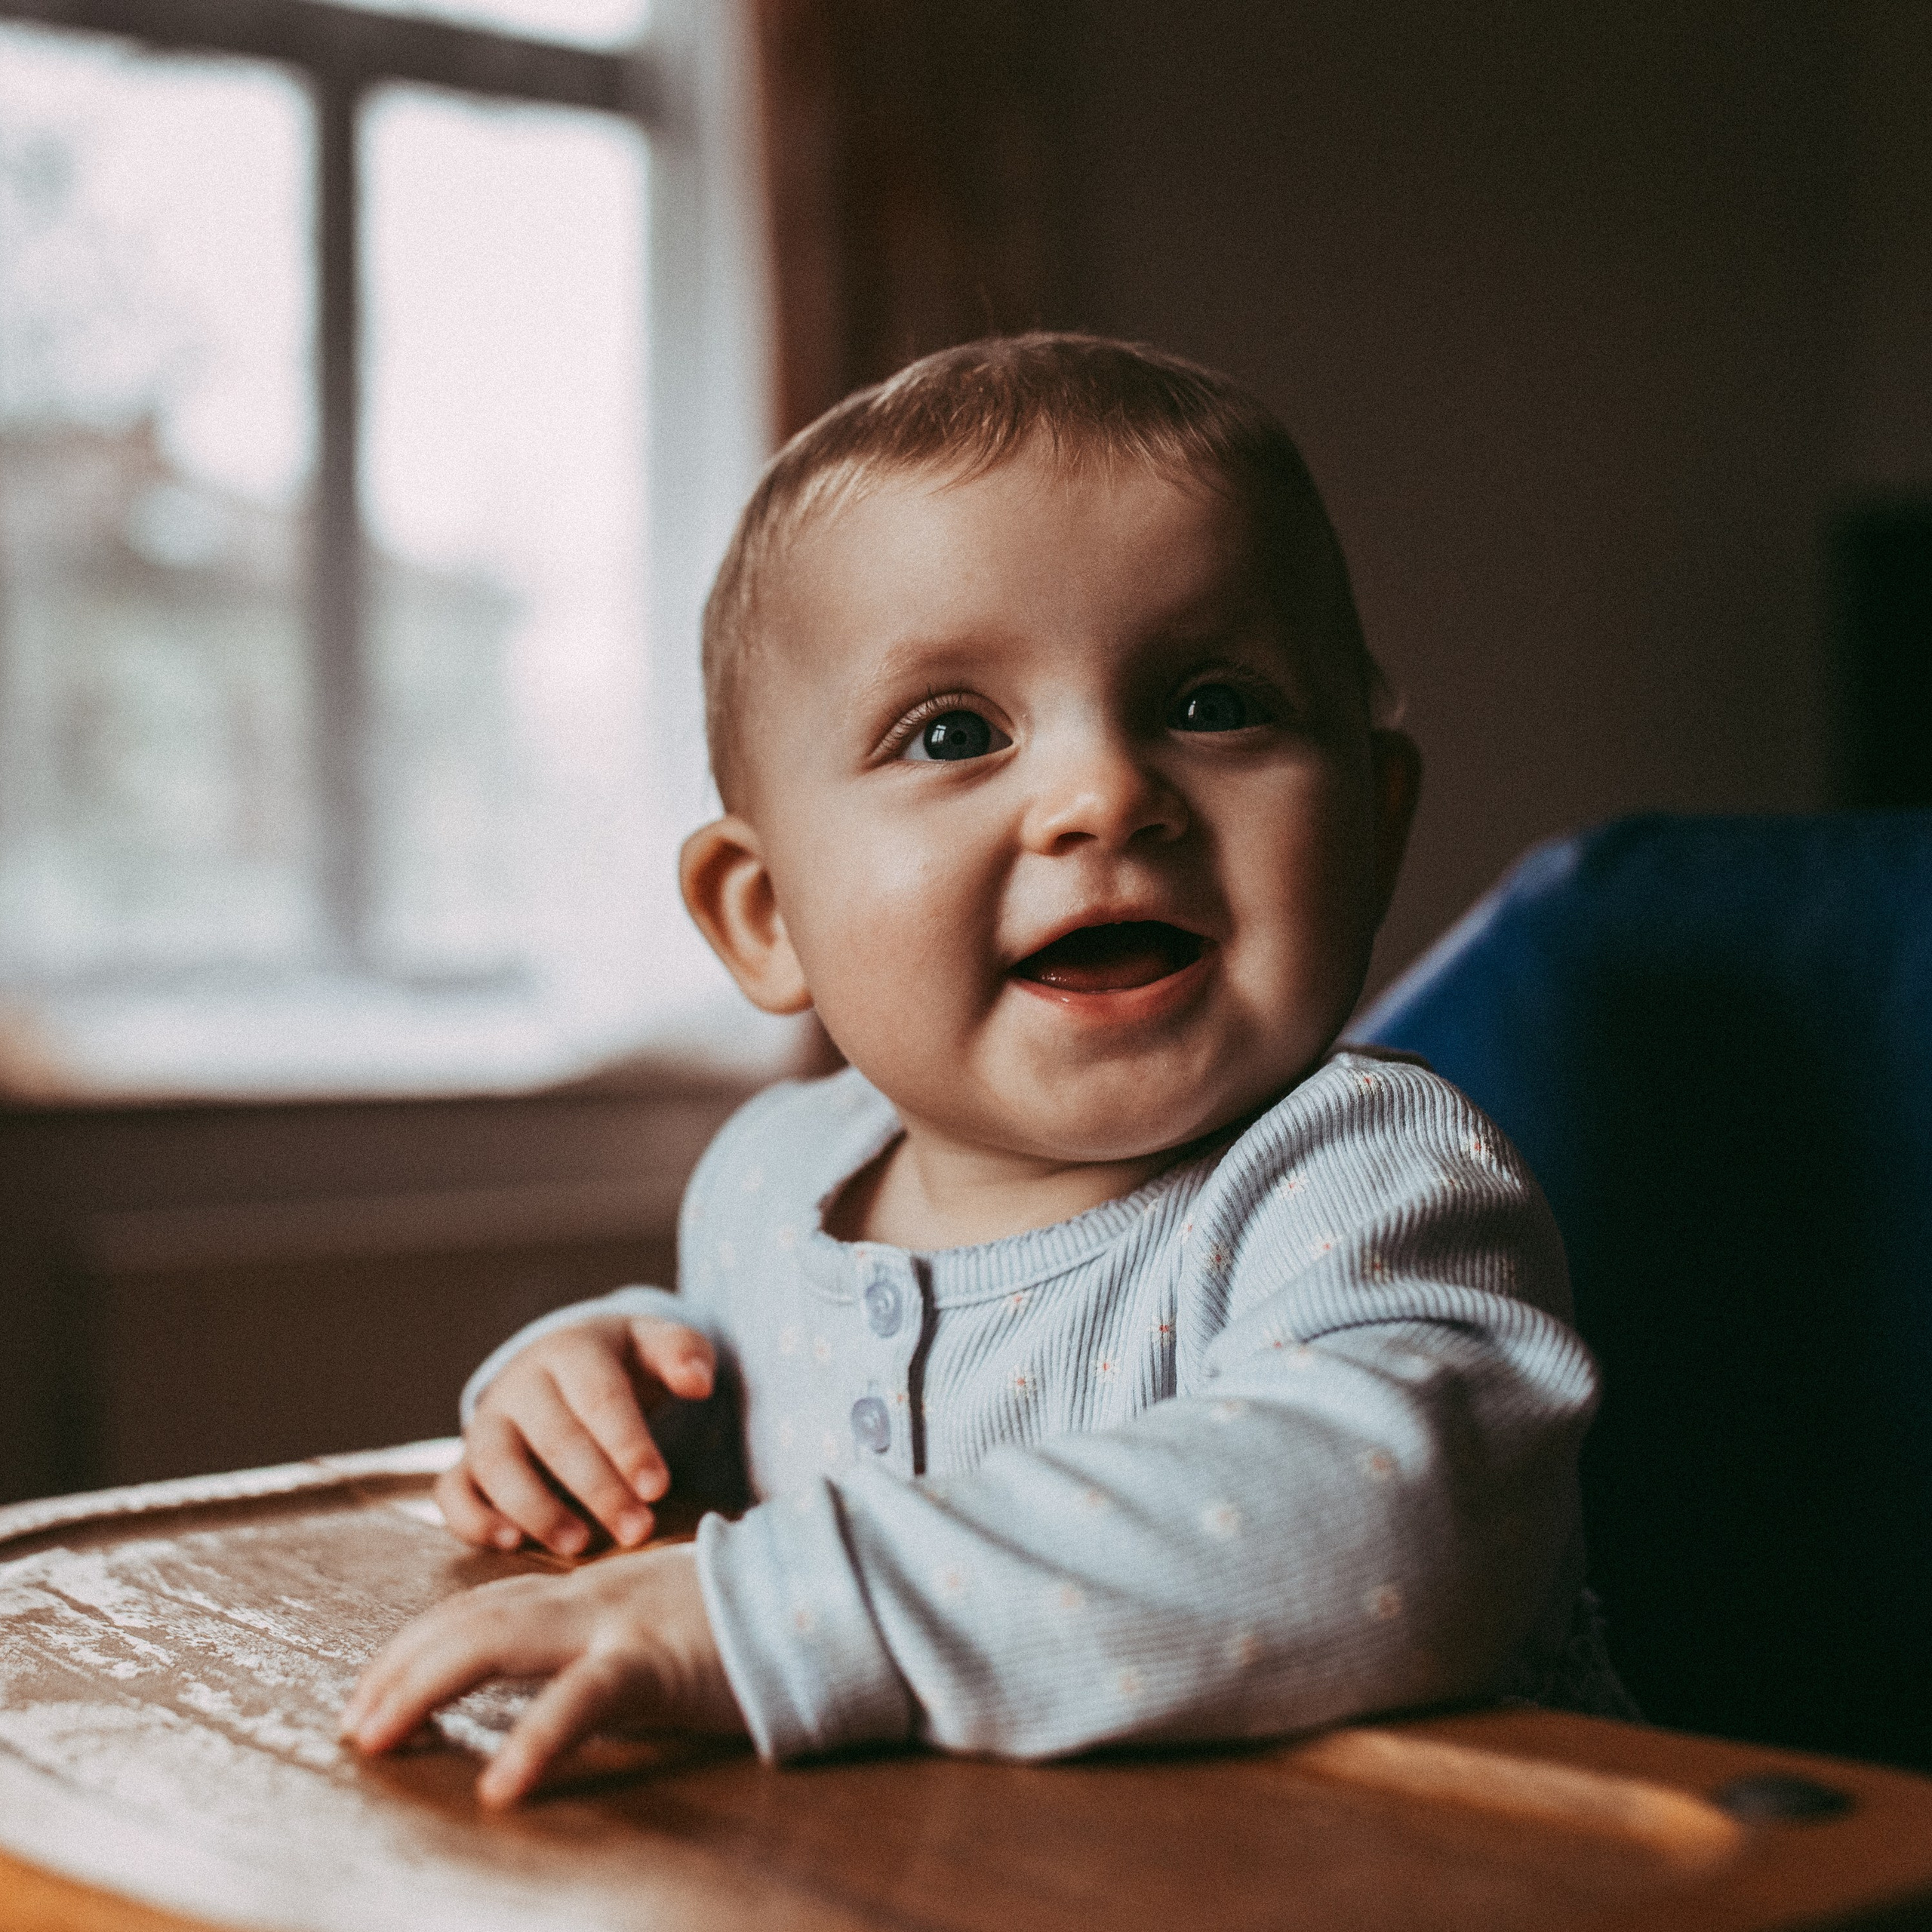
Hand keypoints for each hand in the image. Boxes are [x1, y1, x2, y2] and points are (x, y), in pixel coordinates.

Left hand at [341, 1544, 745, 1806]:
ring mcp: (616, 1624)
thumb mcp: (664, 1625)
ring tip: (375, 1735)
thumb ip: (612, 1646)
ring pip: (497, 1640)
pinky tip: (501, 1785)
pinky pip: (583, 1702)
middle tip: (352, 1724)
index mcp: (590, 1593)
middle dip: (399, 1666)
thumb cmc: (753, 1620)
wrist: (825, 1588)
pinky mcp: (655, 1663)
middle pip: (469, 1617)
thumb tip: (568, 1688)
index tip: (372, 1689)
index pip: (482, 1606)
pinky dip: (535, 1740)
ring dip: (423, 1685)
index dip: (419, 1644)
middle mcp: (588, 1598)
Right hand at [437, 1314, 715, 1557]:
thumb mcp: (654, 1343)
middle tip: (637, 1530)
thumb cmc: (621, 1362)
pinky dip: (472, 1519)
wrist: (562, 1363)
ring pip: (496, 1464)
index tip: (658, 1488)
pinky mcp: (466, 1461)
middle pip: (554, 1436)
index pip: (600, 1398)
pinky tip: (510, 1544)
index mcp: (572, 1350)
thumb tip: (699, 1382)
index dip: (627, 1444)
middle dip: (597, 1488)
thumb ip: (683, 1353)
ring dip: (536, 1509)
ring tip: (579, 1546)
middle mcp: (522, 1384)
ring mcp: (488, 1423)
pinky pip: (452, 1492)